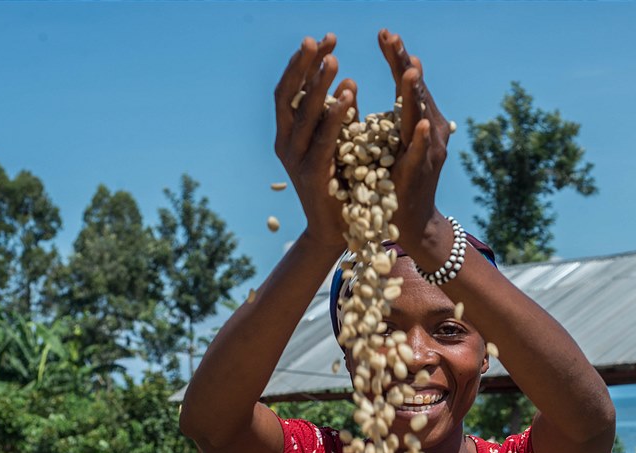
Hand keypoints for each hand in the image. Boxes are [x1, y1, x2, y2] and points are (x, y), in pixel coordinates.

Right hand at [273, 34, 357, 253]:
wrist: (335, 230)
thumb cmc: (339, 184)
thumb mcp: (338, 143)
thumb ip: (341, 114)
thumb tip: (348, 79)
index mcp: (288, 134)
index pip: (290, 90)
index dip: (303, 63)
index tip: (321, 39)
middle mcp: (285, 143)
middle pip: (289, 96)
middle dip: (304, 65)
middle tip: (321, 39)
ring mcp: (296, 160)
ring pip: (305, 115)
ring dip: (320, 85)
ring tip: (335, 60)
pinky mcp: (313, 175)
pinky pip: (325, 139)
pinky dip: (336, 116)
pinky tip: (349, 96)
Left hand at [377, 30, 451, 252]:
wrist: (412, 224)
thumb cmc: (396, 182)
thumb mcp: (385, 144)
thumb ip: (377, 117)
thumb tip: (352, 90)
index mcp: (417, 122)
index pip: (406, 83)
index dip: (397, 57)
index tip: (384, 33)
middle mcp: (428, 132)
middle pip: (415, 92)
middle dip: (403, 63)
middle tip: (392, 37)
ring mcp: (427, 152)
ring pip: (421, 117)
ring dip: (416, 94)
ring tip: (411, 69)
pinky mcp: (420, 174)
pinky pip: (420, 154)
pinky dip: (421, 139)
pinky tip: (419, 124)